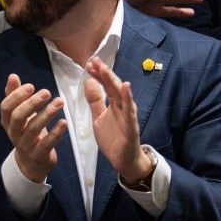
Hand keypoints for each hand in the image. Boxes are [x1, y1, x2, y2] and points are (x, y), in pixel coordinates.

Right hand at [1, 73, 66, 182]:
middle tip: (46, 92)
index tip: (31, 86)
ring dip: (47, 114)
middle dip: (32, 103)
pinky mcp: (39, 155)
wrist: (32, 162)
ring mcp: (26, 146)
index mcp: (8, 122)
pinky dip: (56, 133)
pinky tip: (63, 122)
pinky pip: (47, 143)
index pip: (6, 107)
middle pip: (18, 117)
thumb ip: (15, 96)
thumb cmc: (28, 132)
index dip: (16, 96)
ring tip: (60, 102)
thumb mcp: (20, 115)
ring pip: (34, 128)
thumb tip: (12, 76)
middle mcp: (14, 134)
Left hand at [84, 58, 150, 179]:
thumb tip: (89, 81)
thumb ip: (95, 101)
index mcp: (114, 104)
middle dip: (105, 73)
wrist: (123, 160)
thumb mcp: (98, 118)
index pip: (105, 86)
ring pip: (121, 95)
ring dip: (114, 82)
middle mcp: (122, 106)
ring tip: (106, 70)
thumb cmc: (113, 138)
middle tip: (96, 60)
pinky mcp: (131, 126)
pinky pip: (129, 111)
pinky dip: (128, 98)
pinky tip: (126, 87)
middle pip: (113, 87)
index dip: (98, 75)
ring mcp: (128, 115)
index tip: (90, 63)